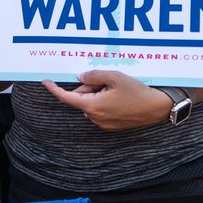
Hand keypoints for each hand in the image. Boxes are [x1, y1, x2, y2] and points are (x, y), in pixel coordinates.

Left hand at [43, 71, 173, 130]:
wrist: (157, 108)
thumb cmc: (137, 92)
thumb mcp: (114, 77)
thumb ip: (93, 76)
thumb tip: (81, 78)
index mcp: (93, 106)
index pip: (67, 98)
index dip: (55, 89)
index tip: (46, 82)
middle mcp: (95, 118)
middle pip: (81, 98)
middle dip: (89, 87)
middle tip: (106, 81)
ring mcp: (103, 123)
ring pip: (91, 103)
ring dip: (97, 94)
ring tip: (116, 89)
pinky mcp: (111, 126)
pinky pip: (100, 110)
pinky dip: (104, 101)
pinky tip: (119, 97)